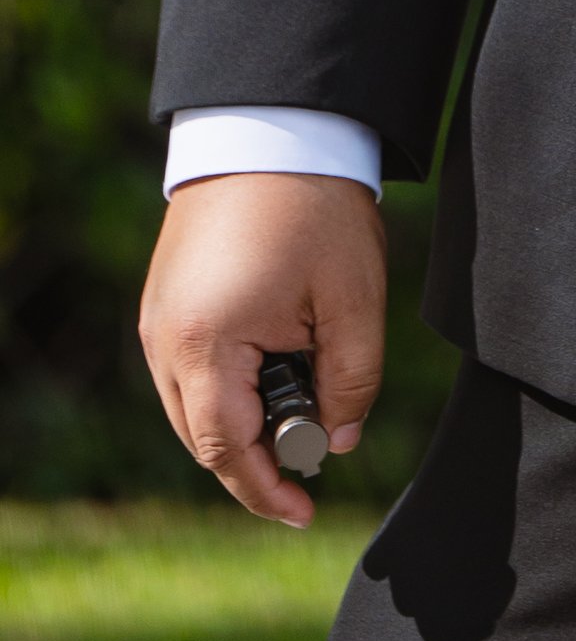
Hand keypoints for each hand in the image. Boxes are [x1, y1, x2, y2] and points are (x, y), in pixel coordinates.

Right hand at [139, 172, 386, 527]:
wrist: (274, 126)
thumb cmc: (314, 205)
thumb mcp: (353, 297)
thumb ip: (352, 381)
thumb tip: (340, 441)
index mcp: (205, 344)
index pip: (228, 451)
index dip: (267, 491)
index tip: (304, 514)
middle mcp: (164, 340)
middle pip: (205, 438)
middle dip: (257, 461)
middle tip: (313, 461)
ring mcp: (157, 319)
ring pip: (194, 409)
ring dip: (243, 424)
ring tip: (303, 412)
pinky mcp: (165, 300)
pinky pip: (190, 372)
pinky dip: (229, 390)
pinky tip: (274, 376)